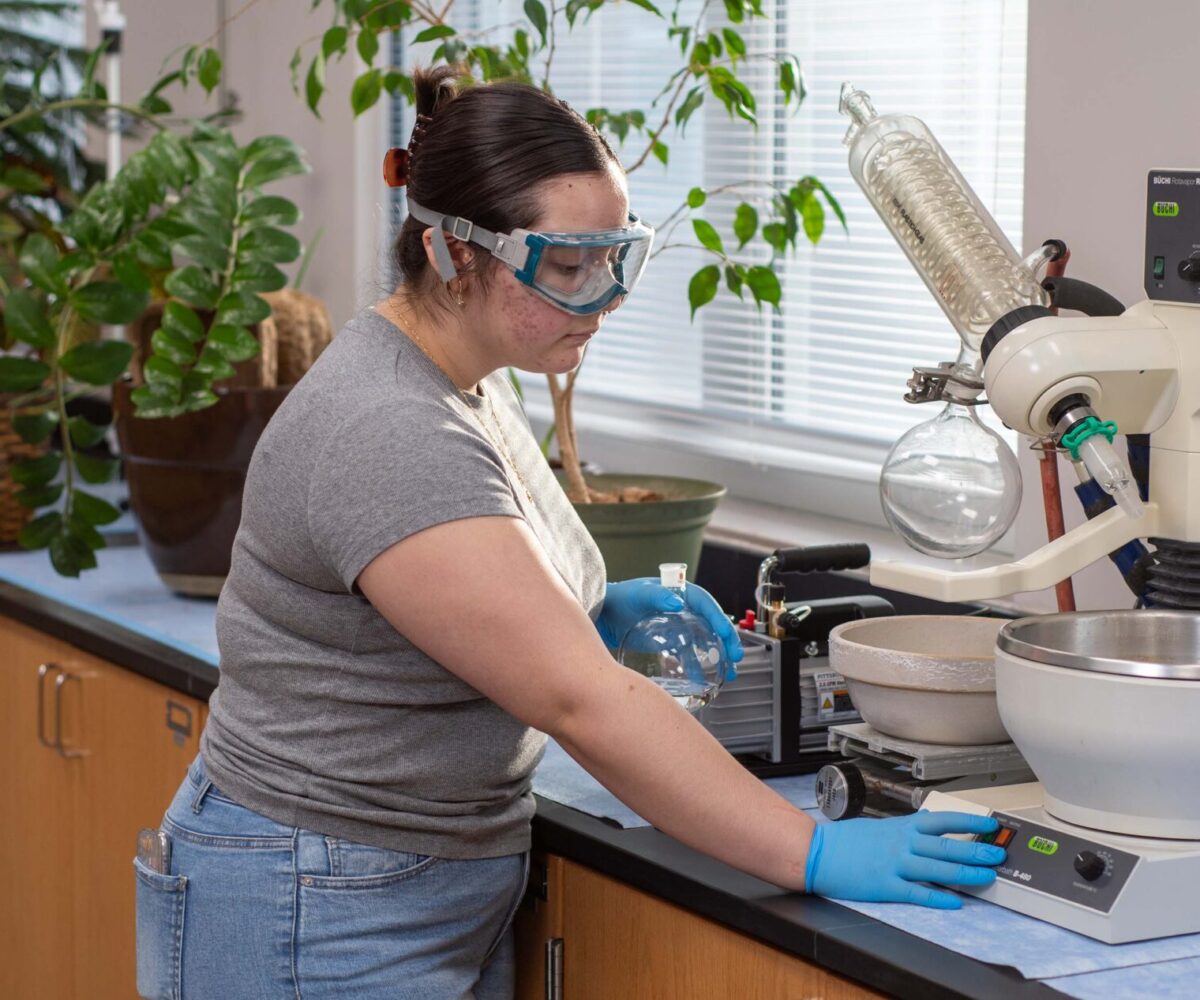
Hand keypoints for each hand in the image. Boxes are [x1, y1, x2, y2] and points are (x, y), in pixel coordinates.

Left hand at [596, 577, 742, 677]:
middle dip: (727, 640)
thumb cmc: (620, 599)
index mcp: (680, 594)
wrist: (604, 614)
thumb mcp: (638, 595)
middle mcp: (684, 610)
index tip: (727, 634)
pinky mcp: (670, 642)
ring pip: (705, 641)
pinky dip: (699, 666)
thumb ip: (656, 596)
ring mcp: (678, 627)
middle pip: (712, 624)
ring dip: (719, 656)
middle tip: (736, 656)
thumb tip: (676, 604)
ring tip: (730, 673)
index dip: (719, 618)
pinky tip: (703, 680)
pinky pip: (689, 654)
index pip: (706, 605)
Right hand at [805, 811, 1003, 908]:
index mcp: (902, 827)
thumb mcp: (880, 826)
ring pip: (938, 869)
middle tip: (998, 854)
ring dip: (966, 874)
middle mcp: (902, 844)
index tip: (990, 824)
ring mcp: (895, 865)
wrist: (817, 852)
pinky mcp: (885, 886)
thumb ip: (906, 829)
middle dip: (976, 850)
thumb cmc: (846, 841)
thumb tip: (929, 825)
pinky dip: (937, 898)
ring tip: (987, 877)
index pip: (943, 820)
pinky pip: (917, 893)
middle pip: (947, 846)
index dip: (969, 822)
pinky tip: (954, 902)